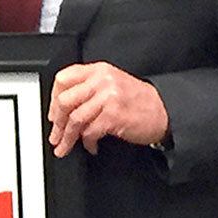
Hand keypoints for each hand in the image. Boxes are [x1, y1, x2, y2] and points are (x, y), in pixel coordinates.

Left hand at [48, 62, 168, 156]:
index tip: (52, 114)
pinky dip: (87, 142)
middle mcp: (102, 80)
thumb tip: (61, 107)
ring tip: (65, 146)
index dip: (53, 99)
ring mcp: (108, 97)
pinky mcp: (114, 115)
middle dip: (57, 122)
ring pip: (75, 118)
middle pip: (65, 100)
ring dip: (67, 137)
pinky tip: (90, 146)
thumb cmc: (139, 100)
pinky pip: (90, 131)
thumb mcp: (111, 84)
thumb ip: (88, 88)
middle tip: (55, 135)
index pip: (63, 79)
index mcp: (98, 70)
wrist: (165, 110)